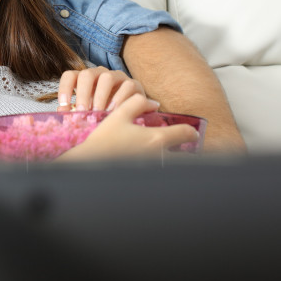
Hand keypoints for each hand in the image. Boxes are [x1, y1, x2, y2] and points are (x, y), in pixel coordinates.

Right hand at [56, 94, 199, 160]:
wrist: (89, 164)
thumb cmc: (104, 139)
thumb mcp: (119, 115)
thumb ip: (138, 103)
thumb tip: (154, 104)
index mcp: (157, 138)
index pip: (187, 134)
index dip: (191, 130)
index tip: (189, 131)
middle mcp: (160, 155)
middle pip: (183, 152)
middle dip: (181, 146)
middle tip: (174, 141)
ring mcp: (154, 168)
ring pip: (172, 161)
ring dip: (169, 155)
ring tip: (157, 150)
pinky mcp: (146, 176)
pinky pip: (160, 168)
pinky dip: (158, 163)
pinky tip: (145, 159)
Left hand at [57, 66, 145, 111]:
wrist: (132, 111)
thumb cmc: (104, 111)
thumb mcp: (88, 111)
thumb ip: (75, 112)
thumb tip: (61, 114)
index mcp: (85, 79)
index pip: (70, 76)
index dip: (64, 89)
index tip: (63, 106)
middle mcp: (100, 73)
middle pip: (87, 74)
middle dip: (83, 93)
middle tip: (82, 112)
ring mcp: (117, 76)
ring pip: (107, 78)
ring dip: (101, 96)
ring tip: (98, 113)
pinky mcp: (133, 84)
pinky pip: (127, 86)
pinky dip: (120, 99)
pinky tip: (114, 112)